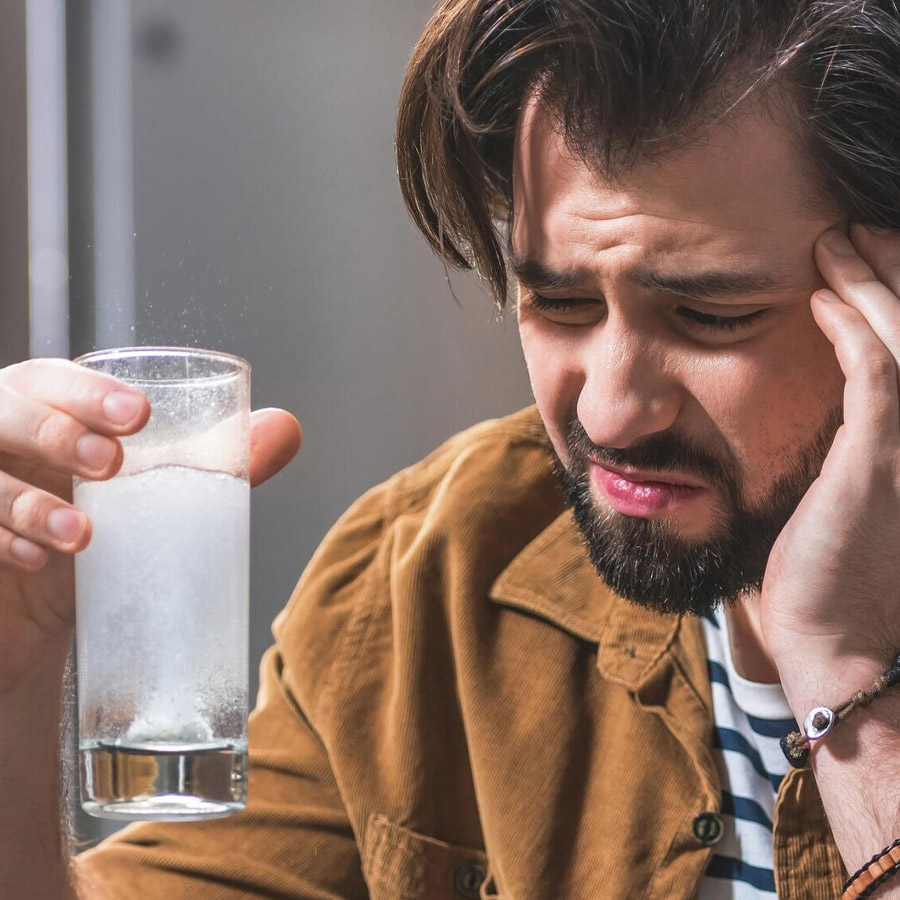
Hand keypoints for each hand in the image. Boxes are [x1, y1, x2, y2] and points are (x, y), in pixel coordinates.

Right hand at [0, 358, 300, 696]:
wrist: (33, 624)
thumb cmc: (89, 541)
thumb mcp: (148, 500)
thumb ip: (208, 464)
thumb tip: (288, 429)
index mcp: (41, 413)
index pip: (52, 380)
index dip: (89, 391)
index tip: (141, 415)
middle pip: (2, 408)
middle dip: (56, 431)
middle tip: (111, 462)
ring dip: (28, 502)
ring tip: (82, 535)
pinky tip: (33, 561)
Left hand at [761, 224, 899, 711]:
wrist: (841, 644)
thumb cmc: (835, 574)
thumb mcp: (854, 493)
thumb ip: (856, 440)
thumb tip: (833, 389)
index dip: (899, 294)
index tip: (863, 258)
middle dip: (893, 270)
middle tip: (853, 231)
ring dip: (870, 283)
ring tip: (835, 245)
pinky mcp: (884, 458)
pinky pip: (875, 373)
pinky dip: (852, 329)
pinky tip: (822, 300)